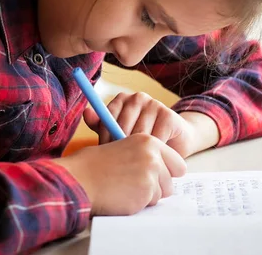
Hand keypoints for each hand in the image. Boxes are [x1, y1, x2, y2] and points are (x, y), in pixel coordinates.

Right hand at [53, 133, 185, 215]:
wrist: (80, 178)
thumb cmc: (94, 165)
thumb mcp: (121, 147)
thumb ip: (143, 155)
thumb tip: (161, 167)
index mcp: (148, 141)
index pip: (177, 162)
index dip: (167, 172)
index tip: (156, 177)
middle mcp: (153, 155)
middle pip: (172, 180)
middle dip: (158, 186)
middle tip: (136, 185)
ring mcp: (151, 173)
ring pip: (162, 193)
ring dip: (147, 195)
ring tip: (125, 188)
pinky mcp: (146, 191)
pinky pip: (151, 203)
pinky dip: (138, 203)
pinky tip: (122, 195)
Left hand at [83, 92, 217, 157]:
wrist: (175, 140)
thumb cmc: (142, 139)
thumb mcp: (119, 133)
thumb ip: (102, 125)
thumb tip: (86, 112)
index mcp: (122, 99)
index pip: (107, 118)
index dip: (107, 139)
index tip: (110, 153)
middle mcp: (138, 97)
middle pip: (122, 126)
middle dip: (122, 148)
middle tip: (122, 164)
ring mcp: (154, 104)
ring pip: (138, 135)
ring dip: (138, 152)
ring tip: (137, 164)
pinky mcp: (168, 115)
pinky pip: (155, 139)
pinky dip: (154, 152)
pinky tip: (154, 159)